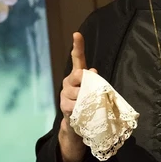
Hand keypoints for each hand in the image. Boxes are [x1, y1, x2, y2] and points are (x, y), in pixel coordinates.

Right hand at [57, 33, 94, 161]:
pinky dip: (83, 108)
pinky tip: (84, 112)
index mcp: (77, 76)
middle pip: (79, 75)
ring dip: (88, 99)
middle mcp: (68, 82)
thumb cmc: (90, 106)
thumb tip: (94, 70)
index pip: (77, 58)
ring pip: (79, 91)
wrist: (79, 127)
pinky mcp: (65, 107)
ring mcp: (65, 95)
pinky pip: (76, 104)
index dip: (78, 46)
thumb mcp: (95, 93)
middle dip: (87, 81)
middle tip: (92, 91)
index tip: (77, 34)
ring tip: (90, 106)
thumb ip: (95, 81)